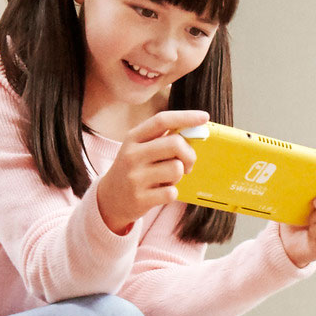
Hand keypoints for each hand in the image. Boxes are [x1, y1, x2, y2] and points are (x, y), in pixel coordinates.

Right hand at [94, 109, 207, 234]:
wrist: (110, 199)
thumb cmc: (135, 169)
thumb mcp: (140, 148)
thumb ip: (163, 139)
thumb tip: (195, 131)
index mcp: (133, 138)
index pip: (162, 120)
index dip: (185, 116)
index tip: (204, 116)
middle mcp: (132, 155)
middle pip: (175, 144)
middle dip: (189, 154)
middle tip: (188, 164)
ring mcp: (135, 177)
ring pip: (177, 169)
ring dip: (179, 175)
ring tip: (167, 179)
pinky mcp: (140, 199)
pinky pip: (172, 192)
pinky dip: (172, 192)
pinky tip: (160, 192)